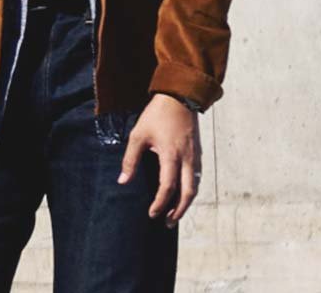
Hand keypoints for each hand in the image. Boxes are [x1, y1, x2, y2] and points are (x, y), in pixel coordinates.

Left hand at [118, 93, 201, 227]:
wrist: (179, 98)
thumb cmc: (156, 116)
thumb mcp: (138, 135)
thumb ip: (130, 159)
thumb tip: (123, 181)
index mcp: (171, 155)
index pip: (167, 187)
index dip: (159, 203)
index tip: (151, 213)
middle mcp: (187, 160)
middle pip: (188, 194)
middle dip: (178, 211)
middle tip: (167, 223)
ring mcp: (195, 157)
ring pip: (195, 187)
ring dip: (185, 203)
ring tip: (174, 213)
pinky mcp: (198, 154)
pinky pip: (196, 178)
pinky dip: (190, 191)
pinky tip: (181, 194)